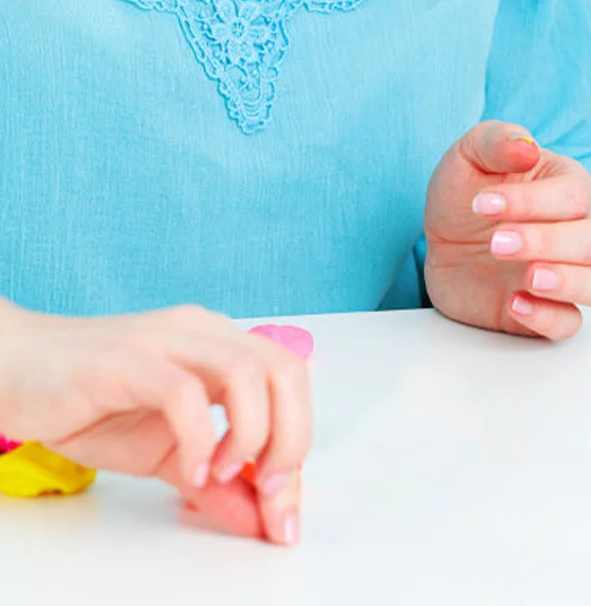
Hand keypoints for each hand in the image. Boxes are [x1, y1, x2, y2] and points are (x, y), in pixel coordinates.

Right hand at [0, 302, 308, 542]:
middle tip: (270, 491)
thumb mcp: (164, 453)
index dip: (298, 452)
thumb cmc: (93, 403)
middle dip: (292, 439)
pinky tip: (189, 471)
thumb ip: (212, 482)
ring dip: (252, 434)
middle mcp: (207, 334)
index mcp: (224, 346)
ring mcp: (170, 341)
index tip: (286, 517)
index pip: (290, 387)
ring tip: (222, 476)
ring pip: (248, 370)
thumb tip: (257, 519)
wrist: (16, 372)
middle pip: (286, 371)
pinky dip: (199, 436)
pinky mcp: (128, 361)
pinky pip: (183, 391)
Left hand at [423, 121, 590, 340]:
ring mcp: (568, 274)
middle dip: (545, 242)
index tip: (482, 204)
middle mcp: (580, 230)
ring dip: (569, 282)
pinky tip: (514, 303)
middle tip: (496, 242)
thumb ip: (498, 140)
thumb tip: (528, 146)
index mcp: (571, 187)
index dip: (532, 202)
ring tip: (528, 278)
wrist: (444, 241)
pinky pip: (571, 323)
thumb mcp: (470, 155)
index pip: (574, 196)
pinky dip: (549, 318)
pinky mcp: (547, 311)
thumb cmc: (467, 191)